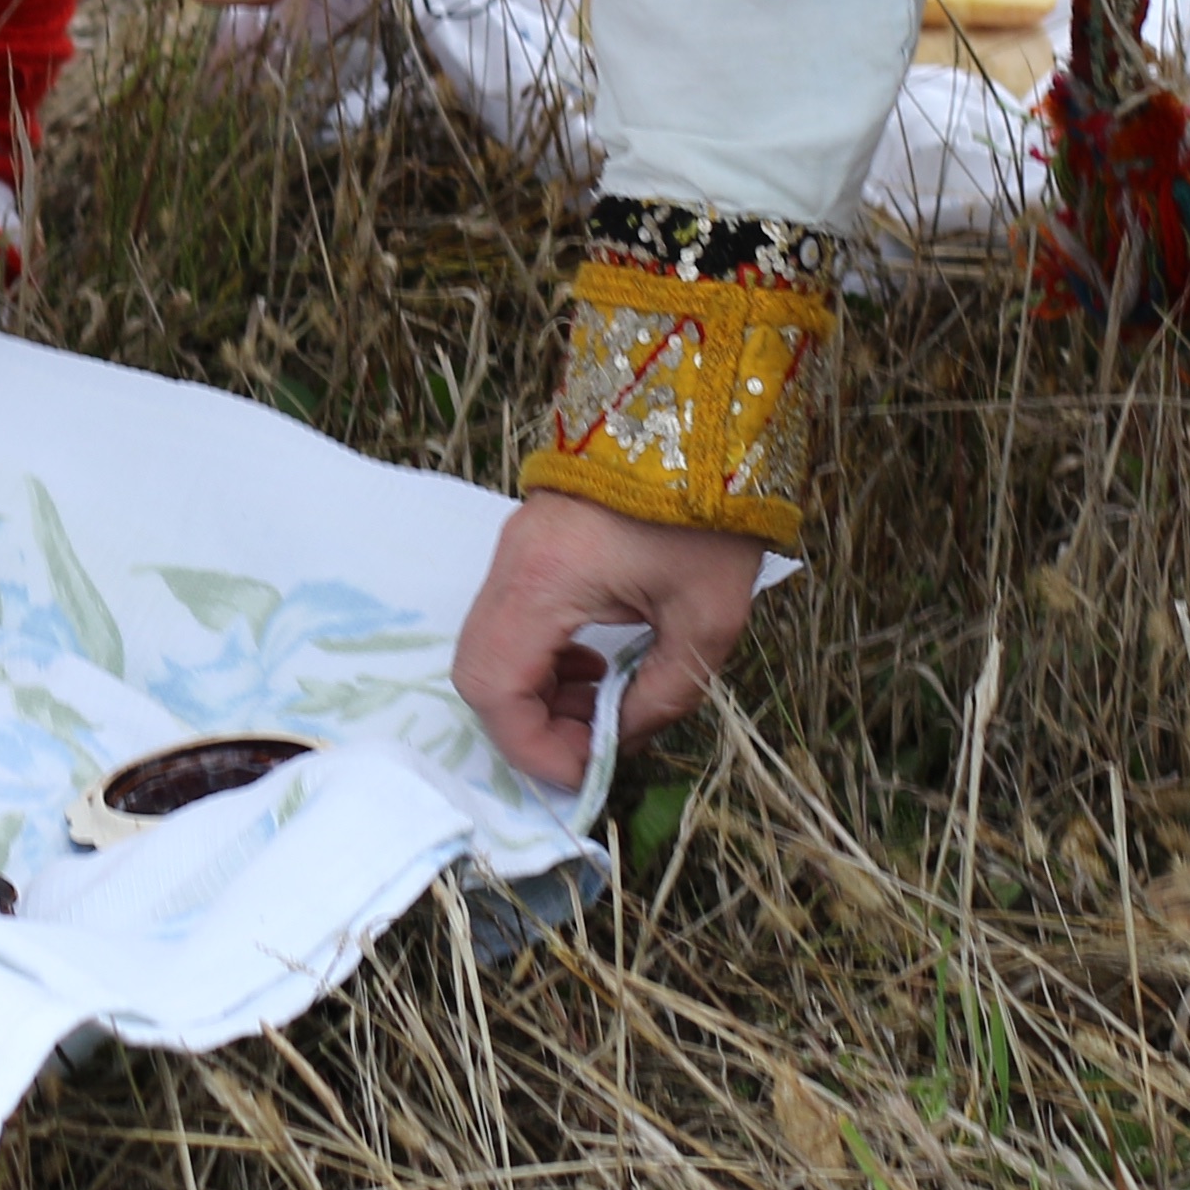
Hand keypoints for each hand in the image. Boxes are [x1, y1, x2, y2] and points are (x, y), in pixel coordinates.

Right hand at [451, 491, 771, 794]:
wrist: (700, 419)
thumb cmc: (708, 520)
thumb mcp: (706, 621)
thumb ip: (664, 694)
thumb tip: (626, 739)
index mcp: (545, 581)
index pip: (496, 689)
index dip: (534, 747)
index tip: (588, 770)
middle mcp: (511, 566)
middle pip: (480, 673)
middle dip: (533, 725)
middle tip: (593, 742)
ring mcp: (514, 551)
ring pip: (492, 650)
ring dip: (539, 694)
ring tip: (604, 704)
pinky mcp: (530, 546)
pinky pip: (513, 623)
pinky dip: (544, 660)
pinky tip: (597, 663)